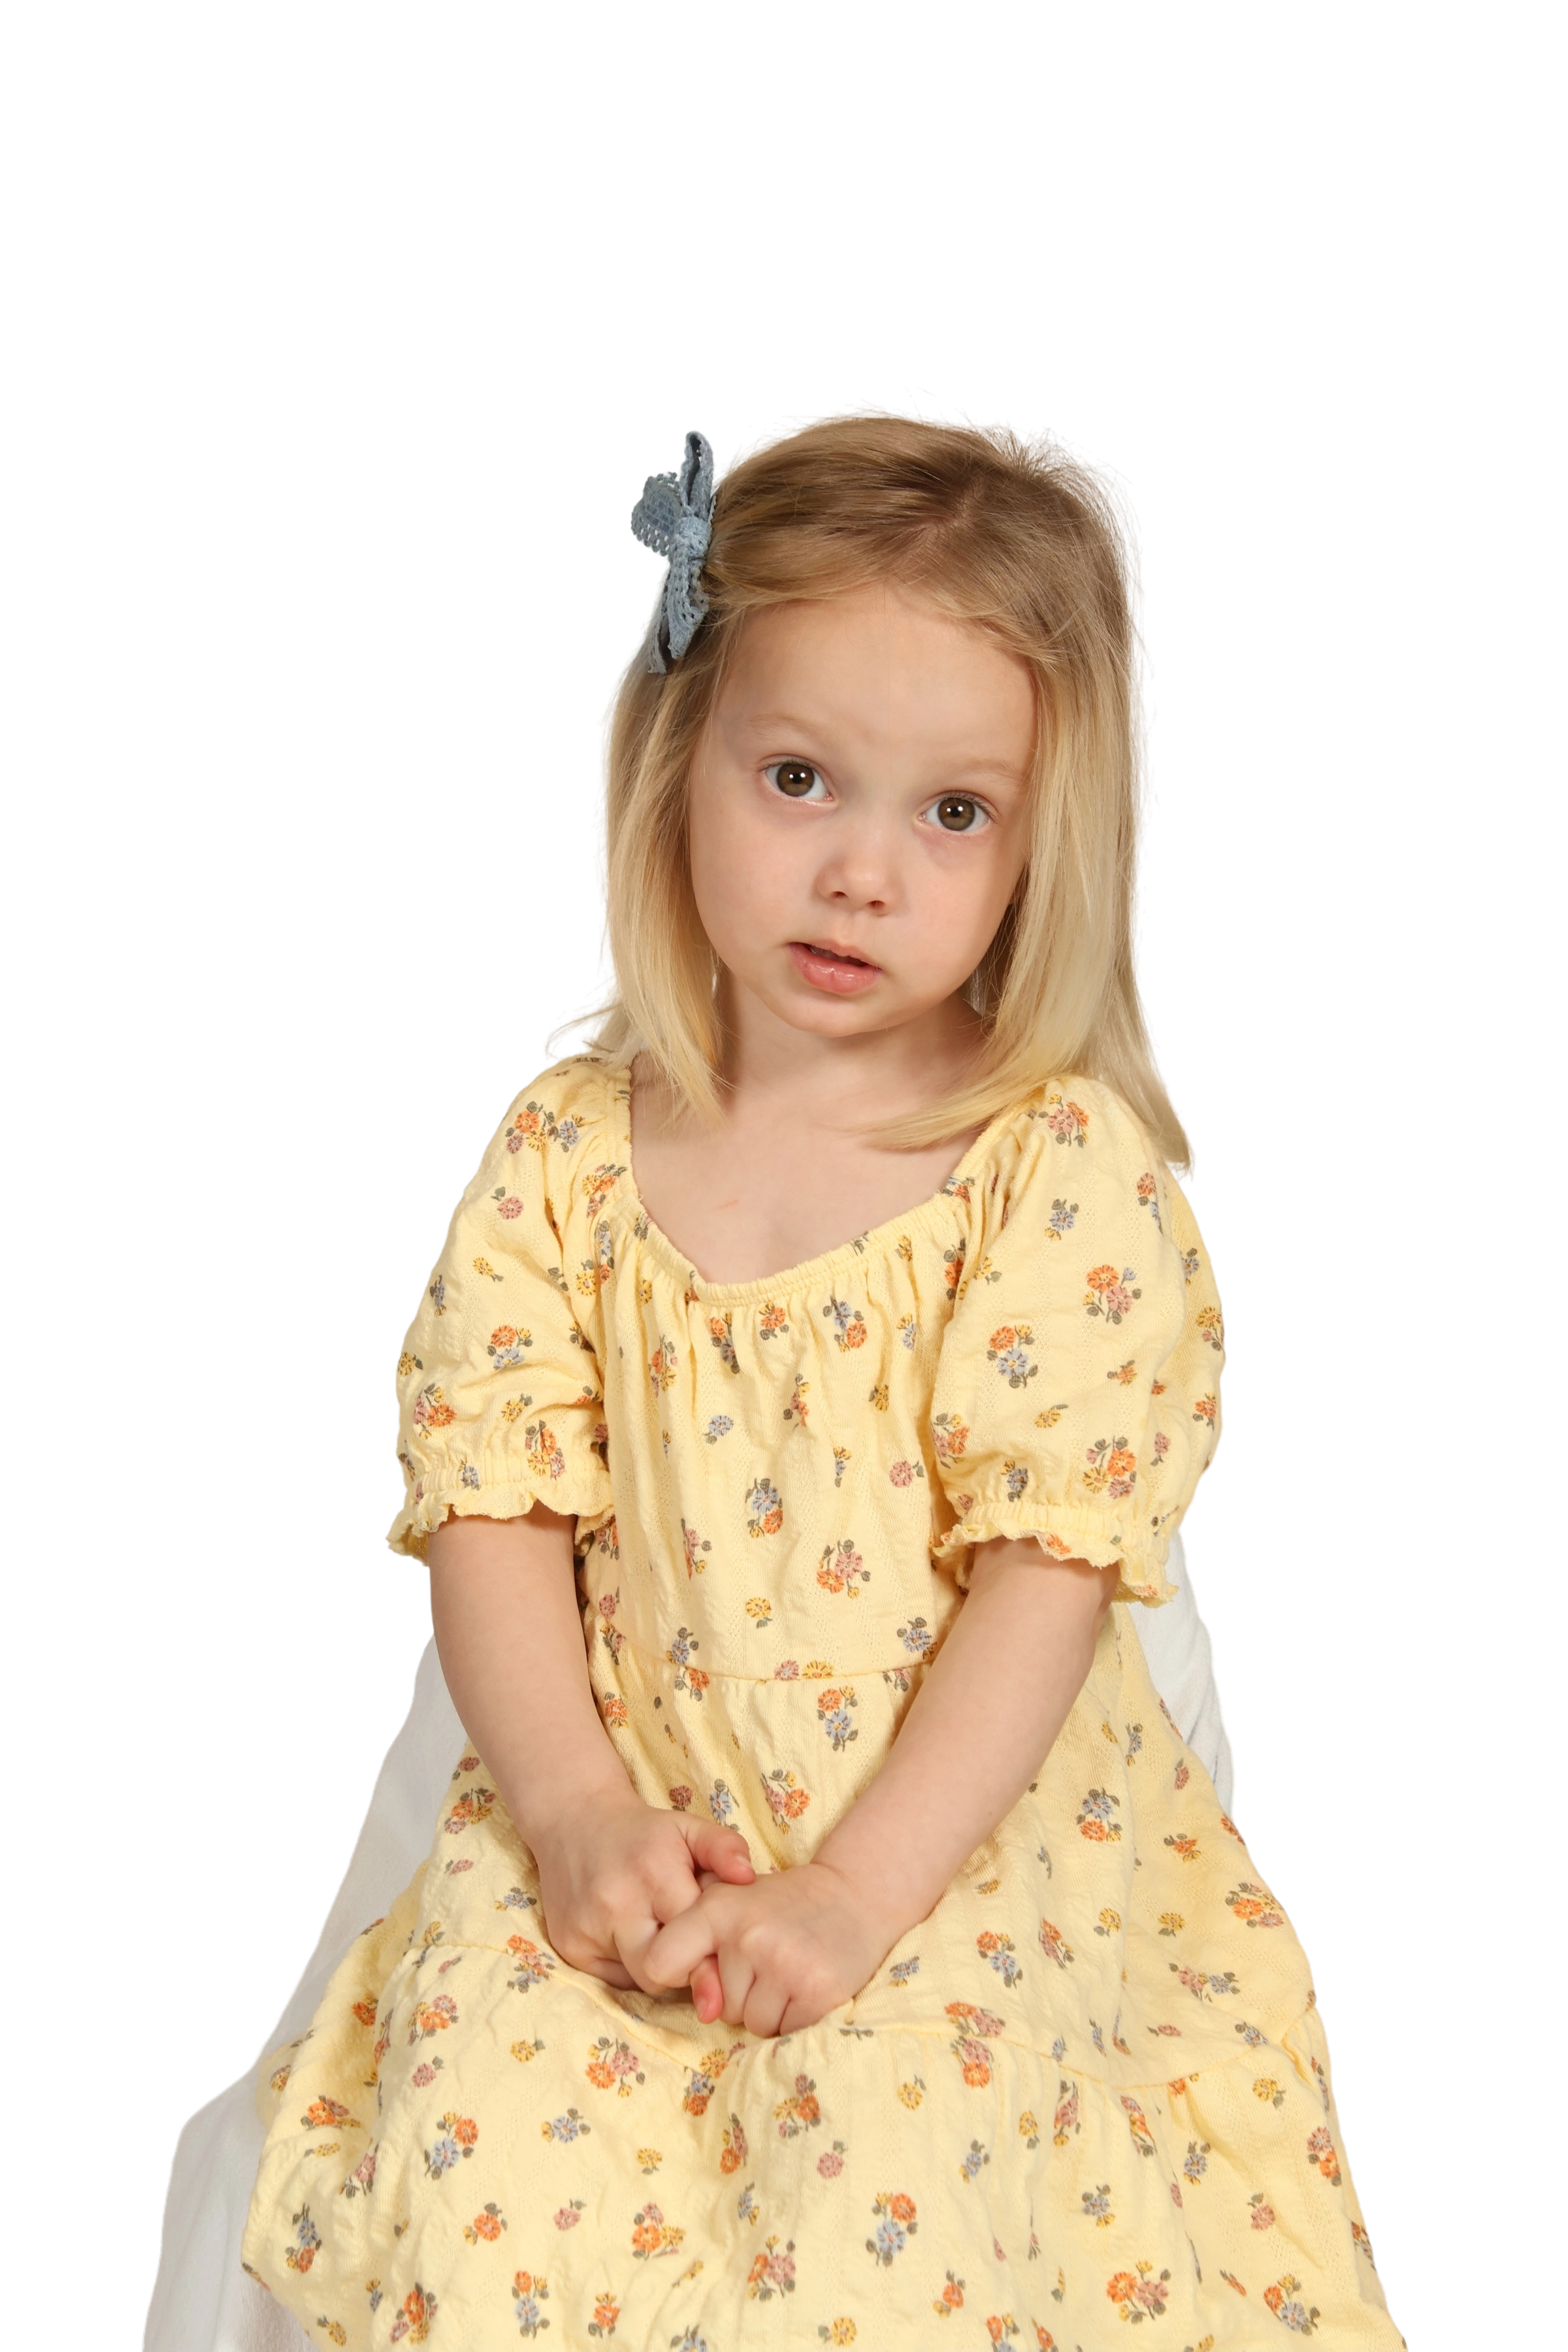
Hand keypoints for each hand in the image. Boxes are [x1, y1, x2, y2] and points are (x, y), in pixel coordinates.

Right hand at [529, 1785, 754, 2006]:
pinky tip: (629, 1937)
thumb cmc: (643, 1832)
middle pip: (663, 1971)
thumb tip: (748, 1877)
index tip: (721, 1959)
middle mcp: (617, 1904)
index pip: (693, 1939)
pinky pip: (612, 1979)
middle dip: (684, 1967)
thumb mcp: (687, 1827)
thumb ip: (725, 1847)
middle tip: (690, 1946)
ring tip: (660, 1936)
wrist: (573, 1819)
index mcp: (655, 1874)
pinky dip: (628, 1966)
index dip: (711, 1953)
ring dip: (656, 1967)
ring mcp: (588, 1928)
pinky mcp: (568, 1946)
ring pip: (638, 1979)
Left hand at [639, 1857, 904, 2037]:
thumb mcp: (731, 1902)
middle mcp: (748, 1936)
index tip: (699, 1971)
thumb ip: (696, 1944)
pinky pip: (785, 2033)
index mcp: (717, 1908)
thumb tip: (705, 2010)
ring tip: (791, 1973)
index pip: (661, 1960)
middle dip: (742, 1995)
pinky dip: (796, 2019)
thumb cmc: (783, 1906)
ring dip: (770, 2010)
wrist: (855, 1895)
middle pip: (719, 2006)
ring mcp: (784, 1965)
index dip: (674, 1974)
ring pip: (753, 2024)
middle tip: (770, 1961)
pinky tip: (808, 1987)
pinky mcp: (818, 1993)